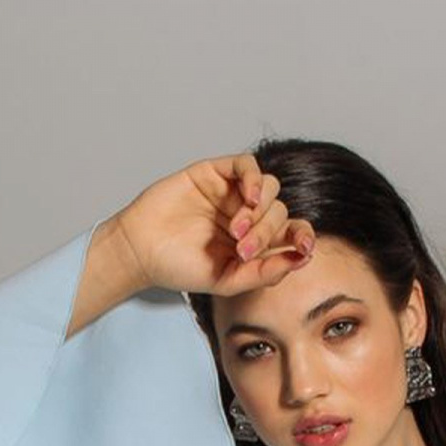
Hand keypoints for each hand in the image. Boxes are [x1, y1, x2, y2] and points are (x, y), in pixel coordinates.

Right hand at [112, 153, 316, 303]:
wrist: (142, 250)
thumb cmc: (181, 268)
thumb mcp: (228, 280)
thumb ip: (265, 272)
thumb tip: (303, 259)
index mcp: (255, 241)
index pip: (292, 232)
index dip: (303, 236)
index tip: (303, 248)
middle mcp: (247, 215)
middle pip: (278, 213)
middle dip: (266, 232)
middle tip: (242, 249)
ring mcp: (231, 193)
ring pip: (269, 189)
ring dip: (259, 211)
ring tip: (236, 230)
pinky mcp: (215, 172)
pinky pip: (247, 165)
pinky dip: (254, 179)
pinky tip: (248, 197)